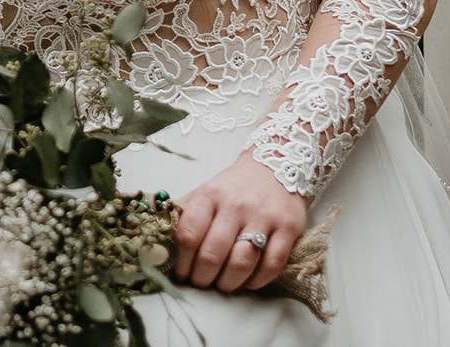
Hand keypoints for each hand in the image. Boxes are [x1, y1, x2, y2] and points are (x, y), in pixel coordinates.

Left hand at [172, 153, 309, 292]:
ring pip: (241, 262)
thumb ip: (185, 215)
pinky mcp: (288, 228)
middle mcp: (235, 205)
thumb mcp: (205, 192)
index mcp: (209, 195)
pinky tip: (248, 281)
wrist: (276, 166)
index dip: (181, 261)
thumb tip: (161, 244)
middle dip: (202, 278)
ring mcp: (263, 217)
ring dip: (228, 283)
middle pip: (212, 254)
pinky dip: (257, 281)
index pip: (188, 235)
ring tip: (223, 285)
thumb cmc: (234, 187)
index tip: (182, 272)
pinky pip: (271, 265)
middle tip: (201, 283)